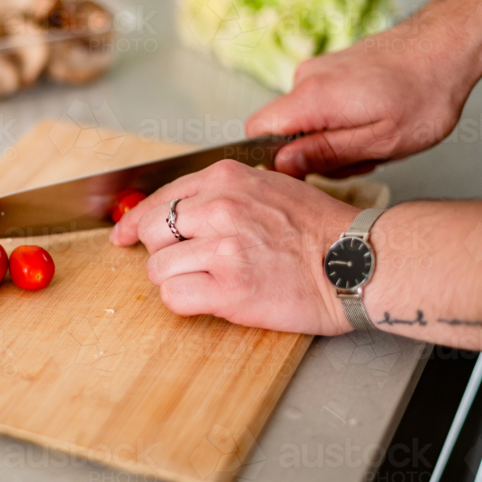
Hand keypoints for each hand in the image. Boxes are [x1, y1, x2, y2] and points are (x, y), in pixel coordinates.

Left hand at [110, 160, 359, 334]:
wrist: (358, 262)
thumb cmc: (320, 229)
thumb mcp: (268, 187)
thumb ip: (222, 192)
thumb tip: (177, 208)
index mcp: (226, 178)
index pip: (159, 198)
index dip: (135, 221)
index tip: (123, 235)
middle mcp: (220, 208)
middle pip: (150, 232)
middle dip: (160, 251)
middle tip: (182, 263)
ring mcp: (223, 248)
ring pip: (158, 268)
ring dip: (175, 280)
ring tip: (210, 282)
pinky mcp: (229, 289)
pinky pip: (174, 297)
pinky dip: (184, 303)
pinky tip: (211, 298)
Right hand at [245, 0, 481, 177]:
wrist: (450, 43)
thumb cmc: (426, 91)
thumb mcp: (381, 141)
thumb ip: (326, 154)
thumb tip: (283, 165)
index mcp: (312, 97)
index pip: (256, 132)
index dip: (271, 159)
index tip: (306, 172)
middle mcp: (306, 78)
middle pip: (282, 129)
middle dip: (314, 152)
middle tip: (359, 157)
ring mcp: (318, 70)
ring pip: (304, 119)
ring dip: (332, 138)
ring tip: (375, 137)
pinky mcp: (331, 69)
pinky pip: (319, 105)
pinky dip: (340, 121)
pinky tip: (374, 120)